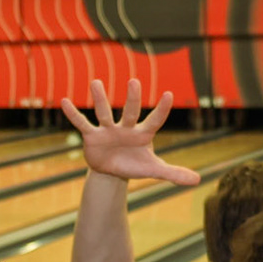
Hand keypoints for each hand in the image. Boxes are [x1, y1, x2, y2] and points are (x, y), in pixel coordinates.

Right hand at [60, 79, 199, 185]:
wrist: (111, 171)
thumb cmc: (135, 164)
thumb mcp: (154, 170)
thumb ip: (174, 173)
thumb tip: (197, 180)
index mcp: (143, 134)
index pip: (155, 120)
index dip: (162, 110)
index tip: (169, 95)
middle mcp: (126, 127)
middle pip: (130, 111)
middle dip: (132, 99)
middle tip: (134, 82)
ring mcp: (108, 130)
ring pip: (104, 113)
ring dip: (100, 99)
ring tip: (96, 82)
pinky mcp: (92, 136)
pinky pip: (82, 124)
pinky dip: (74, 115)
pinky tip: (64, 102)